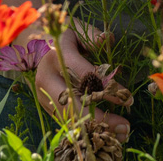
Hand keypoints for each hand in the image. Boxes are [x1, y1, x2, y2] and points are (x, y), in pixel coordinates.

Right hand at [31, 25, 130, 140]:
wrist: (34, 44)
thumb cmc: (63, 36)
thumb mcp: (78, 29)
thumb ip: (93, 35)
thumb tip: (108, 40)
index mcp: (58, 56)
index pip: (85, 76)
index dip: (107, 89)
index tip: (128, 99)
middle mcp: (47, 77)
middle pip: (74, 103)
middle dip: (100, 117)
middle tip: (124, 126)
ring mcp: (44, 93)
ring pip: (69, 116)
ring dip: (94, 127)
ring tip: (119, 133)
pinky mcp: (46, 104)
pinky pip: (66, 120)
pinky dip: (86, 128)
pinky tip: (105, 131)